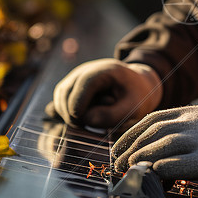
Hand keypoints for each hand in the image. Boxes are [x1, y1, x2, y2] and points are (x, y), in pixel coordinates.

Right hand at [46, 59, 161, 128]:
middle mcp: (88, 69)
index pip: (84, 82)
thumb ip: (112, 115)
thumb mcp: (133, 108)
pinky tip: (82, 120)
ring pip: (61, 97)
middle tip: (84, 128)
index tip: (79, 121)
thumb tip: (86, 119)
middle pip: (67, 90)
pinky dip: (67, 113)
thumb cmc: (136, 98)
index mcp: (106, 70)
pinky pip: (61, 102)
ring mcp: (77, 77)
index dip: (77, 103)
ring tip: (86, 124)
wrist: (136, 88)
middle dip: (72, 112)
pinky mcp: (72, 86)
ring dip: (69, 114)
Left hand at [112, 106, 197, 188]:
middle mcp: (195, 122)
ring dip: (142, 158)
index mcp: (190, 112)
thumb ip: (175, 134)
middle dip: (132, 149)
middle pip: (155, 132)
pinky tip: (153, 174)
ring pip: (164, 144)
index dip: (130, 134)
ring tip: (131, 170)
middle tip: (119, 165)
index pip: (152, 119)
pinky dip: (163, 168)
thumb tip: (141, 154)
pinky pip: (181, 163)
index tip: (117, 149)